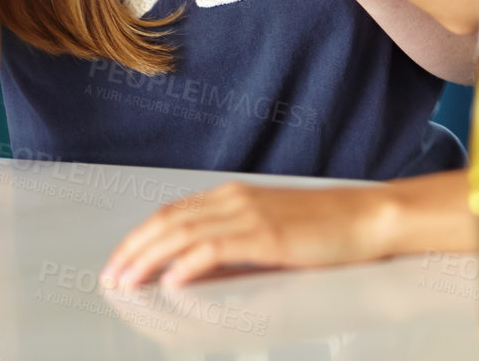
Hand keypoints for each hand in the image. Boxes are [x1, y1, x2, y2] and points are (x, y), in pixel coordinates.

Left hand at [101, 181, 394, 288]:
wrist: (367, 217)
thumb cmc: (324, 230)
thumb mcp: (269, 235)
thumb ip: (233, 247)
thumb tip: (194, 272)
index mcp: (233, 196)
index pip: (173, 213)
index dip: (140, 236)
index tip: (119, 260)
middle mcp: (235, 199)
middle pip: (169, 221)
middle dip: (134, 249)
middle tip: (111, 275)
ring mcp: (251, 215)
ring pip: (184, 233)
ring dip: (150, 258)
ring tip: (128, 281)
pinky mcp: (268, 236)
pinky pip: (217, 248)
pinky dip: (188, 263)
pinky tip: (171, 280)